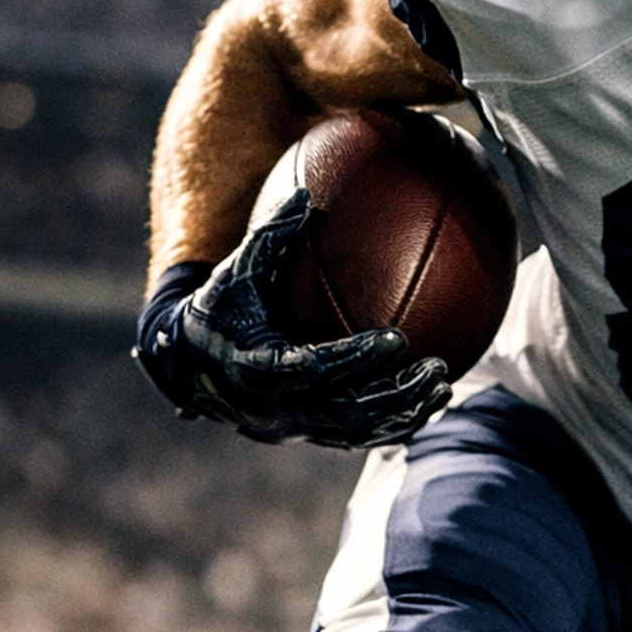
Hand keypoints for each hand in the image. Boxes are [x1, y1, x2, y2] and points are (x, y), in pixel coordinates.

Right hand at [136, 190, 451, 446]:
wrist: (188, 368)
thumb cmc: (218, 311)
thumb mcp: (234, 273)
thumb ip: (268, 238)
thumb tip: (303, 193)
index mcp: (260, 368)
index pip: (315, 368)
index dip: (357, 357)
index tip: (398, 337)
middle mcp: (280, 407)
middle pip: (348, 413)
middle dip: (396, 395)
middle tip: (437, 368)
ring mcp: (295, 427)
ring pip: (358, 433)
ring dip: (404, 414)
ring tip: (443, 386)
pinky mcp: (307, 434)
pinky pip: (356, 438)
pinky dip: (393, 425)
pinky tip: (427, 403)